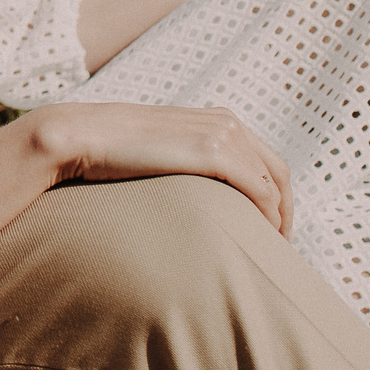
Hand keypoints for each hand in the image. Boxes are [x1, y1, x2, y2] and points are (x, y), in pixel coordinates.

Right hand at [21, 102, 292, 233]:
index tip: (272, 228)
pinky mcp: (213, 152)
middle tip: (279, 247)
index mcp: (217, 119)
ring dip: (278, 219)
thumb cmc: (112, 151)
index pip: (267, 160)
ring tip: (269, 251)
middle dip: (286, 211)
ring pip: (273, 184)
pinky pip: (259, 189)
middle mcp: (227, 122)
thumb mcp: (160, 151)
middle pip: (279, 172)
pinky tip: (260, 238)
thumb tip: (191, 194)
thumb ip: (184, 161)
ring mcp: (223, 134)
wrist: (83, 135)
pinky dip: (268, 216)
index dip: (278, 196)